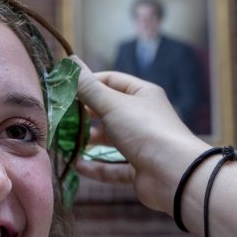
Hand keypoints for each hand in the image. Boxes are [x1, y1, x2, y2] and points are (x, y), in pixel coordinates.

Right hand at [74, 57, 209, 214]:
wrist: (175, 174)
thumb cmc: (145, 130)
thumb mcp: (113, 104)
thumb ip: (88, 87)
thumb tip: (70, 61)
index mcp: (142, 95)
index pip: (111, 81)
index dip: (87, 83)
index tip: (64, 90)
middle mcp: (143, 117)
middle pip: (108, 112)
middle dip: (84, 115)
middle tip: (60, 118)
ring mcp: (141, 144)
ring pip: (109, 141)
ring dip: (88, 142)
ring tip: (64, 143)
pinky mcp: (138, 169)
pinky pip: (112, 166)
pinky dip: (95, 166)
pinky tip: (77, 166)